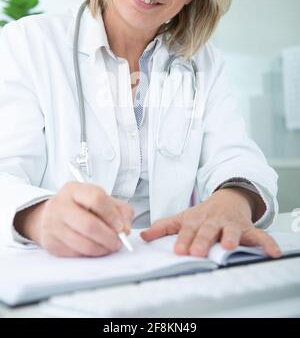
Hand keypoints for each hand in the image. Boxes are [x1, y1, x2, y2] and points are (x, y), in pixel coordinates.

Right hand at [14, 181, 133, 256]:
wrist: (53, 215)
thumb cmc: (81, 206)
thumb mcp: (101, 199)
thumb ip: (120, 210)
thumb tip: (126, 229)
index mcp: (74, 189)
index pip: (96, 199)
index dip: (112, 215)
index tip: (121, 226)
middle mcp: (60, 205)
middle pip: (89, 225)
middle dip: (109, 237)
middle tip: (119, 242)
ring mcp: (53, 224)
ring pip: (84, 243)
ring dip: (102, 249)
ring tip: (110, 246)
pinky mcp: (51, 243)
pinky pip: (76, 254)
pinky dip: (91, 254)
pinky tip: (96, 248)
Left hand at [140, 187, 280, 257]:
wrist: (228, 198)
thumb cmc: (203, 213)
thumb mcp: (183, 217)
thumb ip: (164, 227)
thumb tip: (143, 236)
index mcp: (197, 219)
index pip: (189, 230)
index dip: (184, 239)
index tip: (179, 250)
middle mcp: (214, 221)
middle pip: (208, 231)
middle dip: (203, 240)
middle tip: (198, 251)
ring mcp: (231, 225)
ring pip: (232, 231)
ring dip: (231, 238)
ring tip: (229, 247)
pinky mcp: (247, 228)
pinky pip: (260, 236)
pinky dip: (267, 243)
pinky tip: (273, 252)